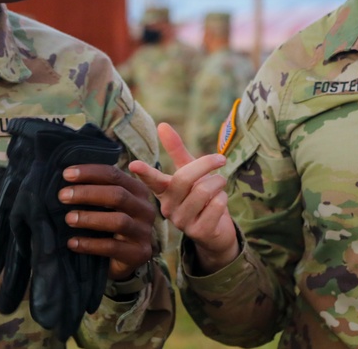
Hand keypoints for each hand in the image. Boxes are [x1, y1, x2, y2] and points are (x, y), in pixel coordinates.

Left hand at [60, 162, 157, 280]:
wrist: (124, 260)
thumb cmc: (111, 226)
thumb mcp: (109, 205)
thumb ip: (98, 190)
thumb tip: (67, 177)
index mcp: (138, 191)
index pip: (114, 175)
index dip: (90, 173)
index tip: (66, 174)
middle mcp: (145, 209)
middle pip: (118, 195)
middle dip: (87, 193)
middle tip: (63, 196)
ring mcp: (144, 232)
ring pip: (118, 221)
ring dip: (90, 218)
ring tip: (68, 219)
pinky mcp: (139, 253)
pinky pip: (113, 247)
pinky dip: (90, 244)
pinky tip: (72, 243)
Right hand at [129, 123, 238, 273]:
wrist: (216, 232)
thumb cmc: (201, 196)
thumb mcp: (190, 171)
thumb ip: (176, 150)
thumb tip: (162, 125)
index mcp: (164, 191)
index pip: (152, 180)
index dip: (144, 172)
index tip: (134, 164)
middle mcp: (168, 207)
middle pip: (184, 179)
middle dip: (206, 164)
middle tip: (221, 159)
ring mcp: (182, 222)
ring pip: (203, 191)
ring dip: (218, 183)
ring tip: (219, 185)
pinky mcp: (199, 232)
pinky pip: (216, 205)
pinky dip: (224, 198)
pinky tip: (220, 203)